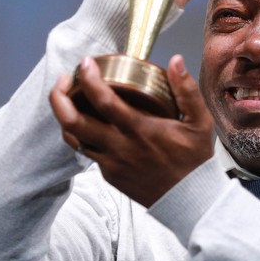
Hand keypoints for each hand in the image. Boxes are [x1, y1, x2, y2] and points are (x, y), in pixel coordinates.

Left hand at [50, 54, 214, 205]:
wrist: (190, 199)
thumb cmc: (195, 159)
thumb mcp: (200, 122)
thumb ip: (187, 90)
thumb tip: (176, 60)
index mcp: (139, 130)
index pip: (103, 101)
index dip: (88, 79)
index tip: (86, 63)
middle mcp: (119, 147)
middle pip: (72, 121)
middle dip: (59, 96)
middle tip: (63, 79)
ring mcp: (111, 163)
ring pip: (73, 139)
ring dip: (65, 116)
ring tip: (69, 98)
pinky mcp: (109, 175)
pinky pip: (87, 152)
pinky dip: (82, 134)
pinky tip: (90, 122)